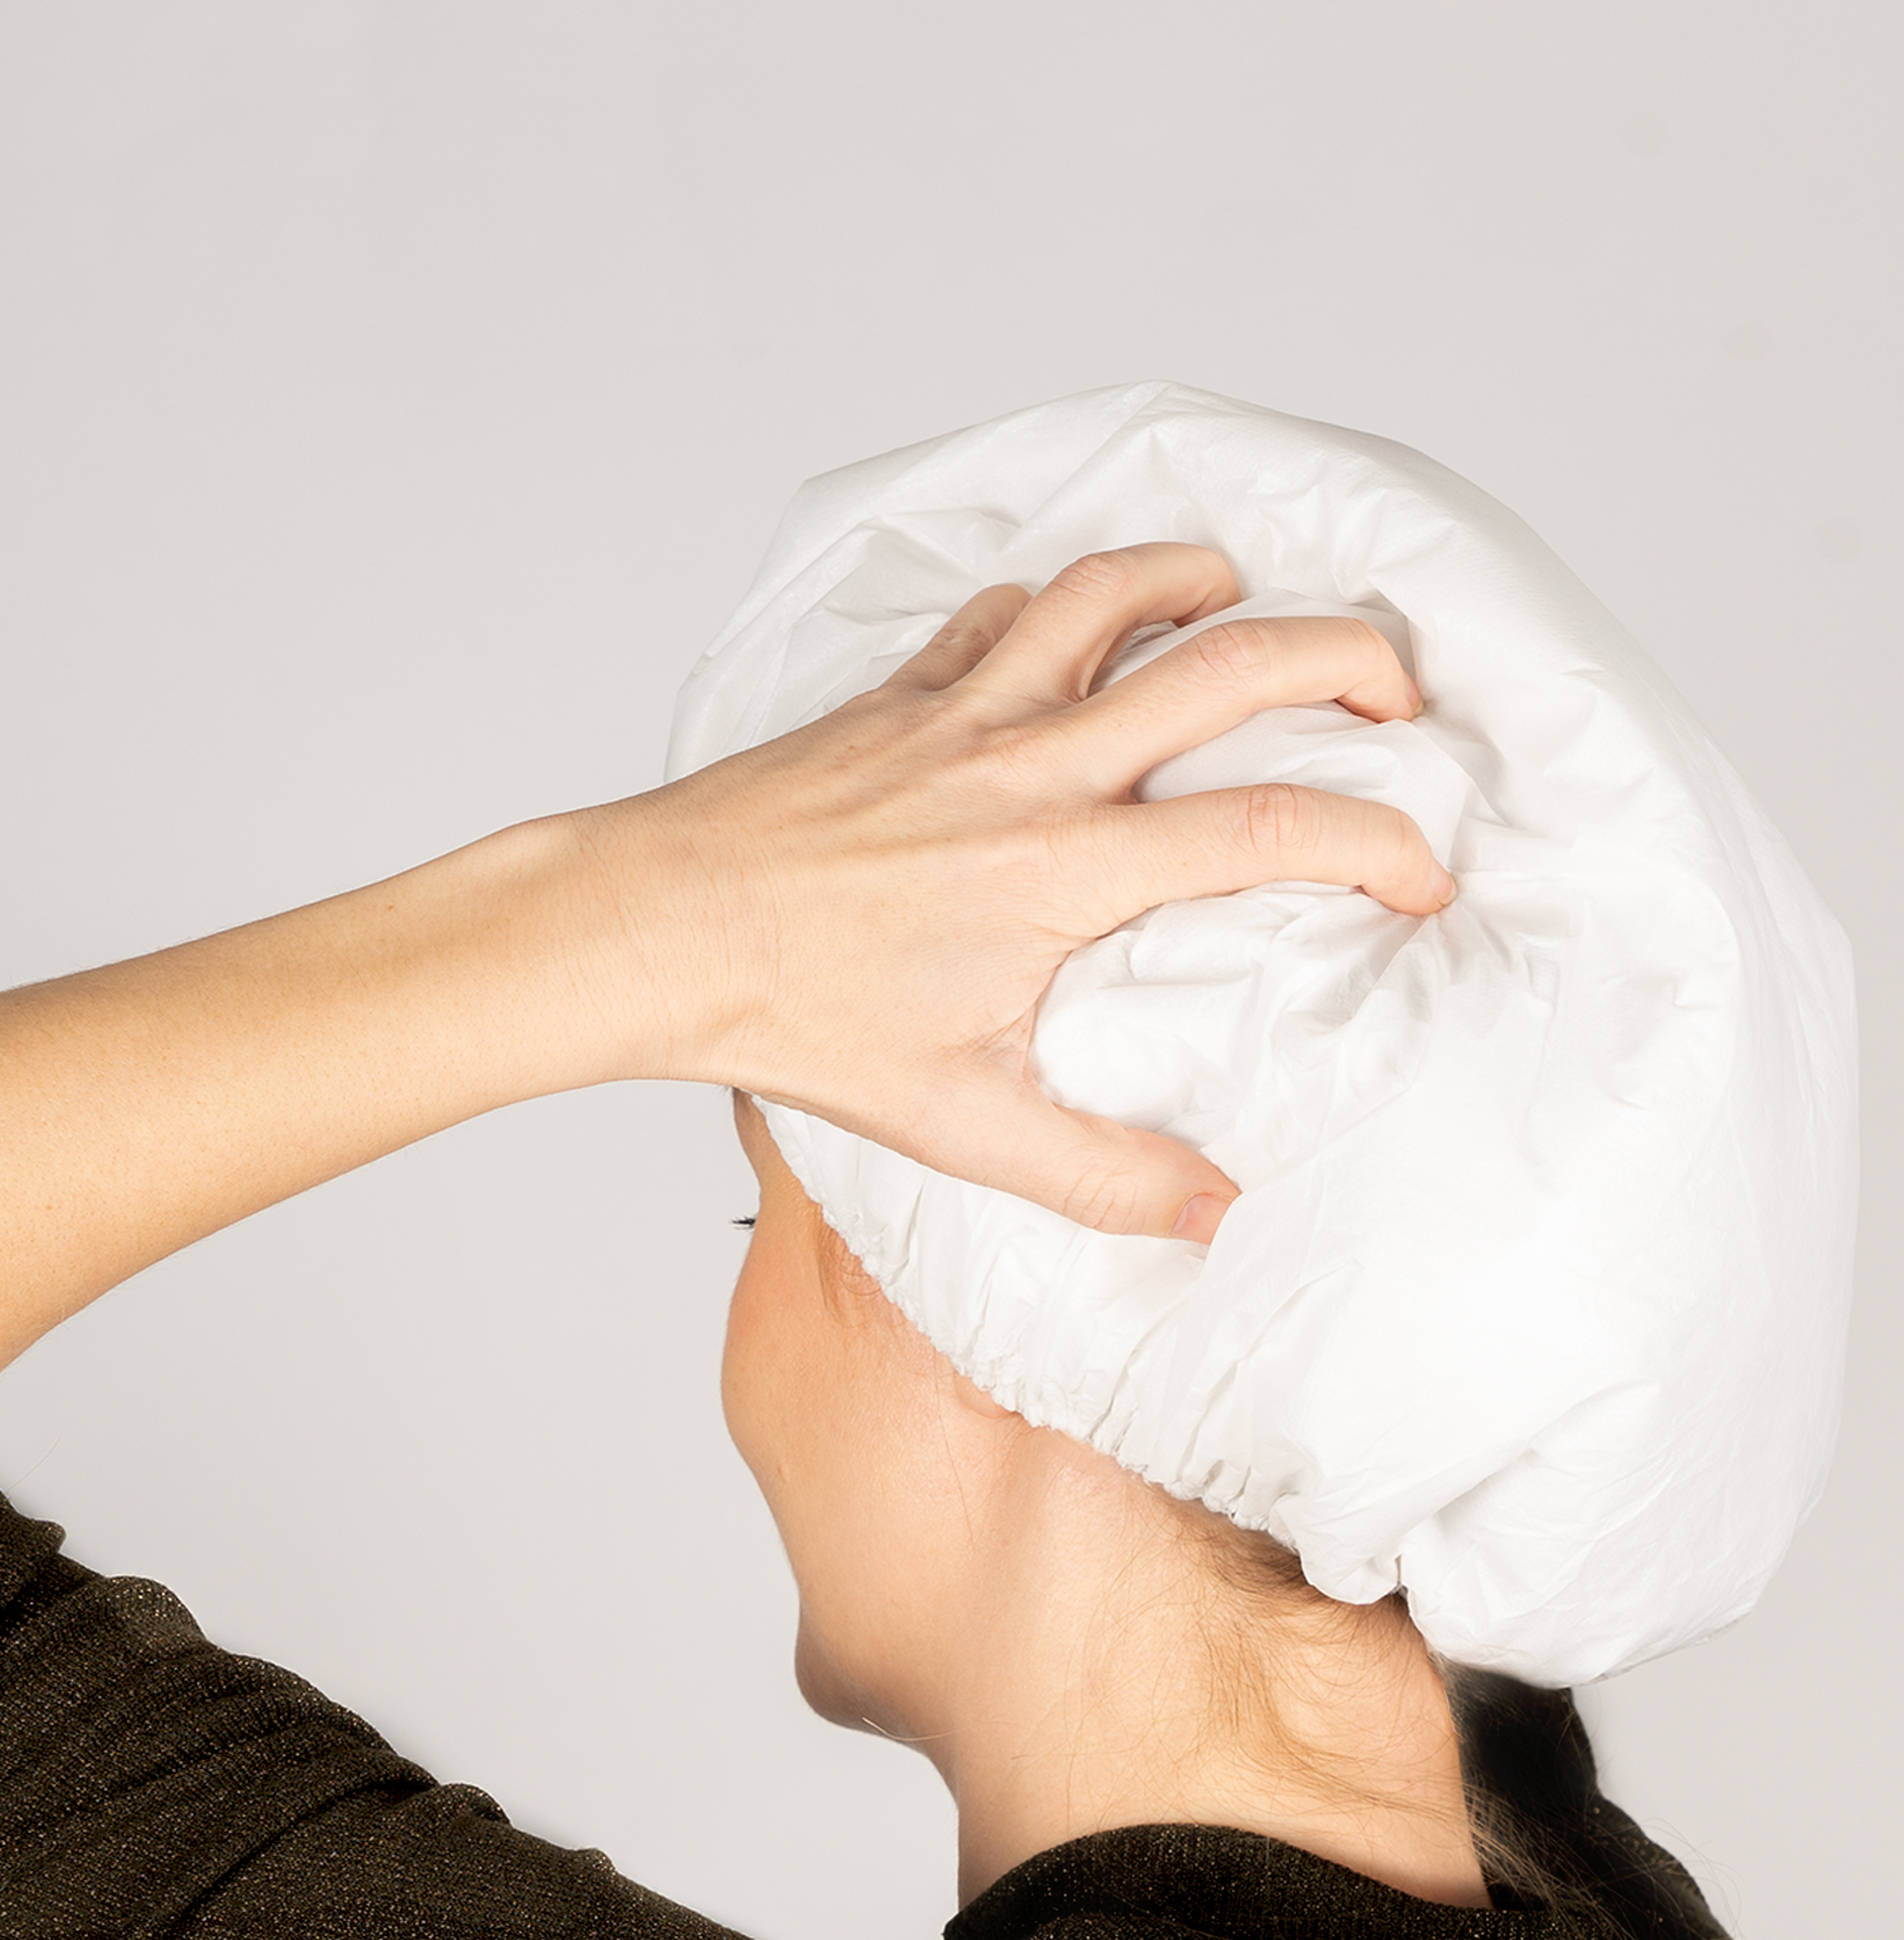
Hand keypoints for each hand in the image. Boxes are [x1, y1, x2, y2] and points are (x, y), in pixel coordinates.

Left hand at [592, 543, 1447, 1241]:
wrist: (658, 929)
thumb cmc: (797, 1020)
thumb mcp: (962, 1124)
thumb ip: (1104, 1174)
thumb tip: (1219, 1215)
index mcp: (1069, 869)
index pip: (1275, 830)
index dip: (1380, 844)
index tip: (1422, 874)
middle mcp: (1033, 766)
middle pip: (1231, 663)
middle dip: (1348, 654)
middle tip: (1397, 684)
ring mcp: (964, 712)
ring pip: (1114, 593)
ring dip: (1202, 582)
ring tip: (1251, 604)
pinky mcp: (900, 696)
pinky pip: (1001, 611)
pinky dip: (1061, 602)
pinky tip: (1075, 629)